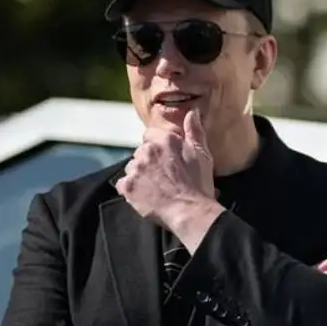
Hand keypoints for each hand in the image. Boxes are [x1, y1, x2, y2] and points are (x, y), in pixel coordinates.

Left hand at [116, 108, 217, 226]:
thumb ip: (195, 131)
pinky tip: (146, 197)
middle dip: (149, 163)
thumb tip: (191, 112)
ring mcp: (135, 168)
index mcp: (165, 140)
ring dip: (140, 176)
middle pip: (141, 152)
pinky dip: (132, 190)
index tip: (167, 161)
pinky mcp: (127, 186)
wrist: (190, 213)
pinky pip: (124, 184)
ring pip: (132, 168)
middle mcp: (147, 150)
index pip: (150, 135)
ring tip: (156, 189)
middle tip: (164, 178)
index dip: (159, 148)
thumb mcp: (203, 155)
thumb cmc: (199, 185)